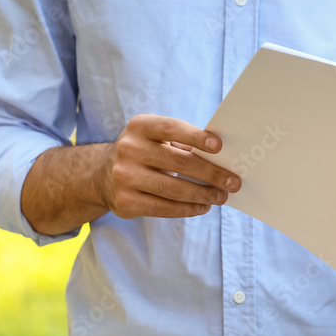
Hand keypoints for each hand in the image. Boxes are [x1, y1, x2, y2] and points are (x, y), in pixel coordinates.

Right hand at [101, 115, 241, 218]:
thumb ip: (182, 144)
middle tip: (233, 182)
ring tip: (221, 197)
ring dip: (203, 194)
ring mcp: (124, 177)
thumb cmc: (145, 152)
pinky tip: (202, 207)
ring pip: (173, 189)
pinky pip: (163, 208)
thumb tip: (221, 160)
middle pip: (178, 162)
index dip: (195, 137)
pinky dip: (187, 209)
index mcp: (140, 126)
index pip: (171, 129)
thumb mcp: (156, 139)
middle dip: (210, 174)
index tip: (219, 146)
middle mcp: (128, 149)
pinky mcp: (125, 202)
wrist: (103, 175)